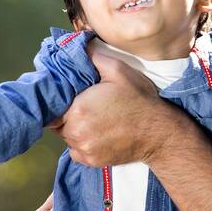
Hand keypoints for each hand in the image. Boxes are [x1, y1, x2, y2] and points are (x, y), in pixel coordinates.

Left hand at [52, 54, 169, 166]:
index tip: (72, 96)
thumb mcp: (119, 70)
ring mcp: (83, 149)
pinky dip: (82, 144)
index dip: (61, 100)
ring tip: (95, 120)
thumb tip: (78, 48)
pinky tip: (98, 135)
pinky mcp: (91, 162)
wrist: (158, 133)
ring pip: (67, 137)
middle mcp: (75, 132)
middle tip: (88, 106)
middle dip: (68, 114)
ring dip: (75, 129)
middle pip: (58, 122)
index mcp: (77, 109)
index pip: (53, 105)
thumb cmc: (139, 100)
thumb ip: (93, 57)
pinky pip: (76, 152)